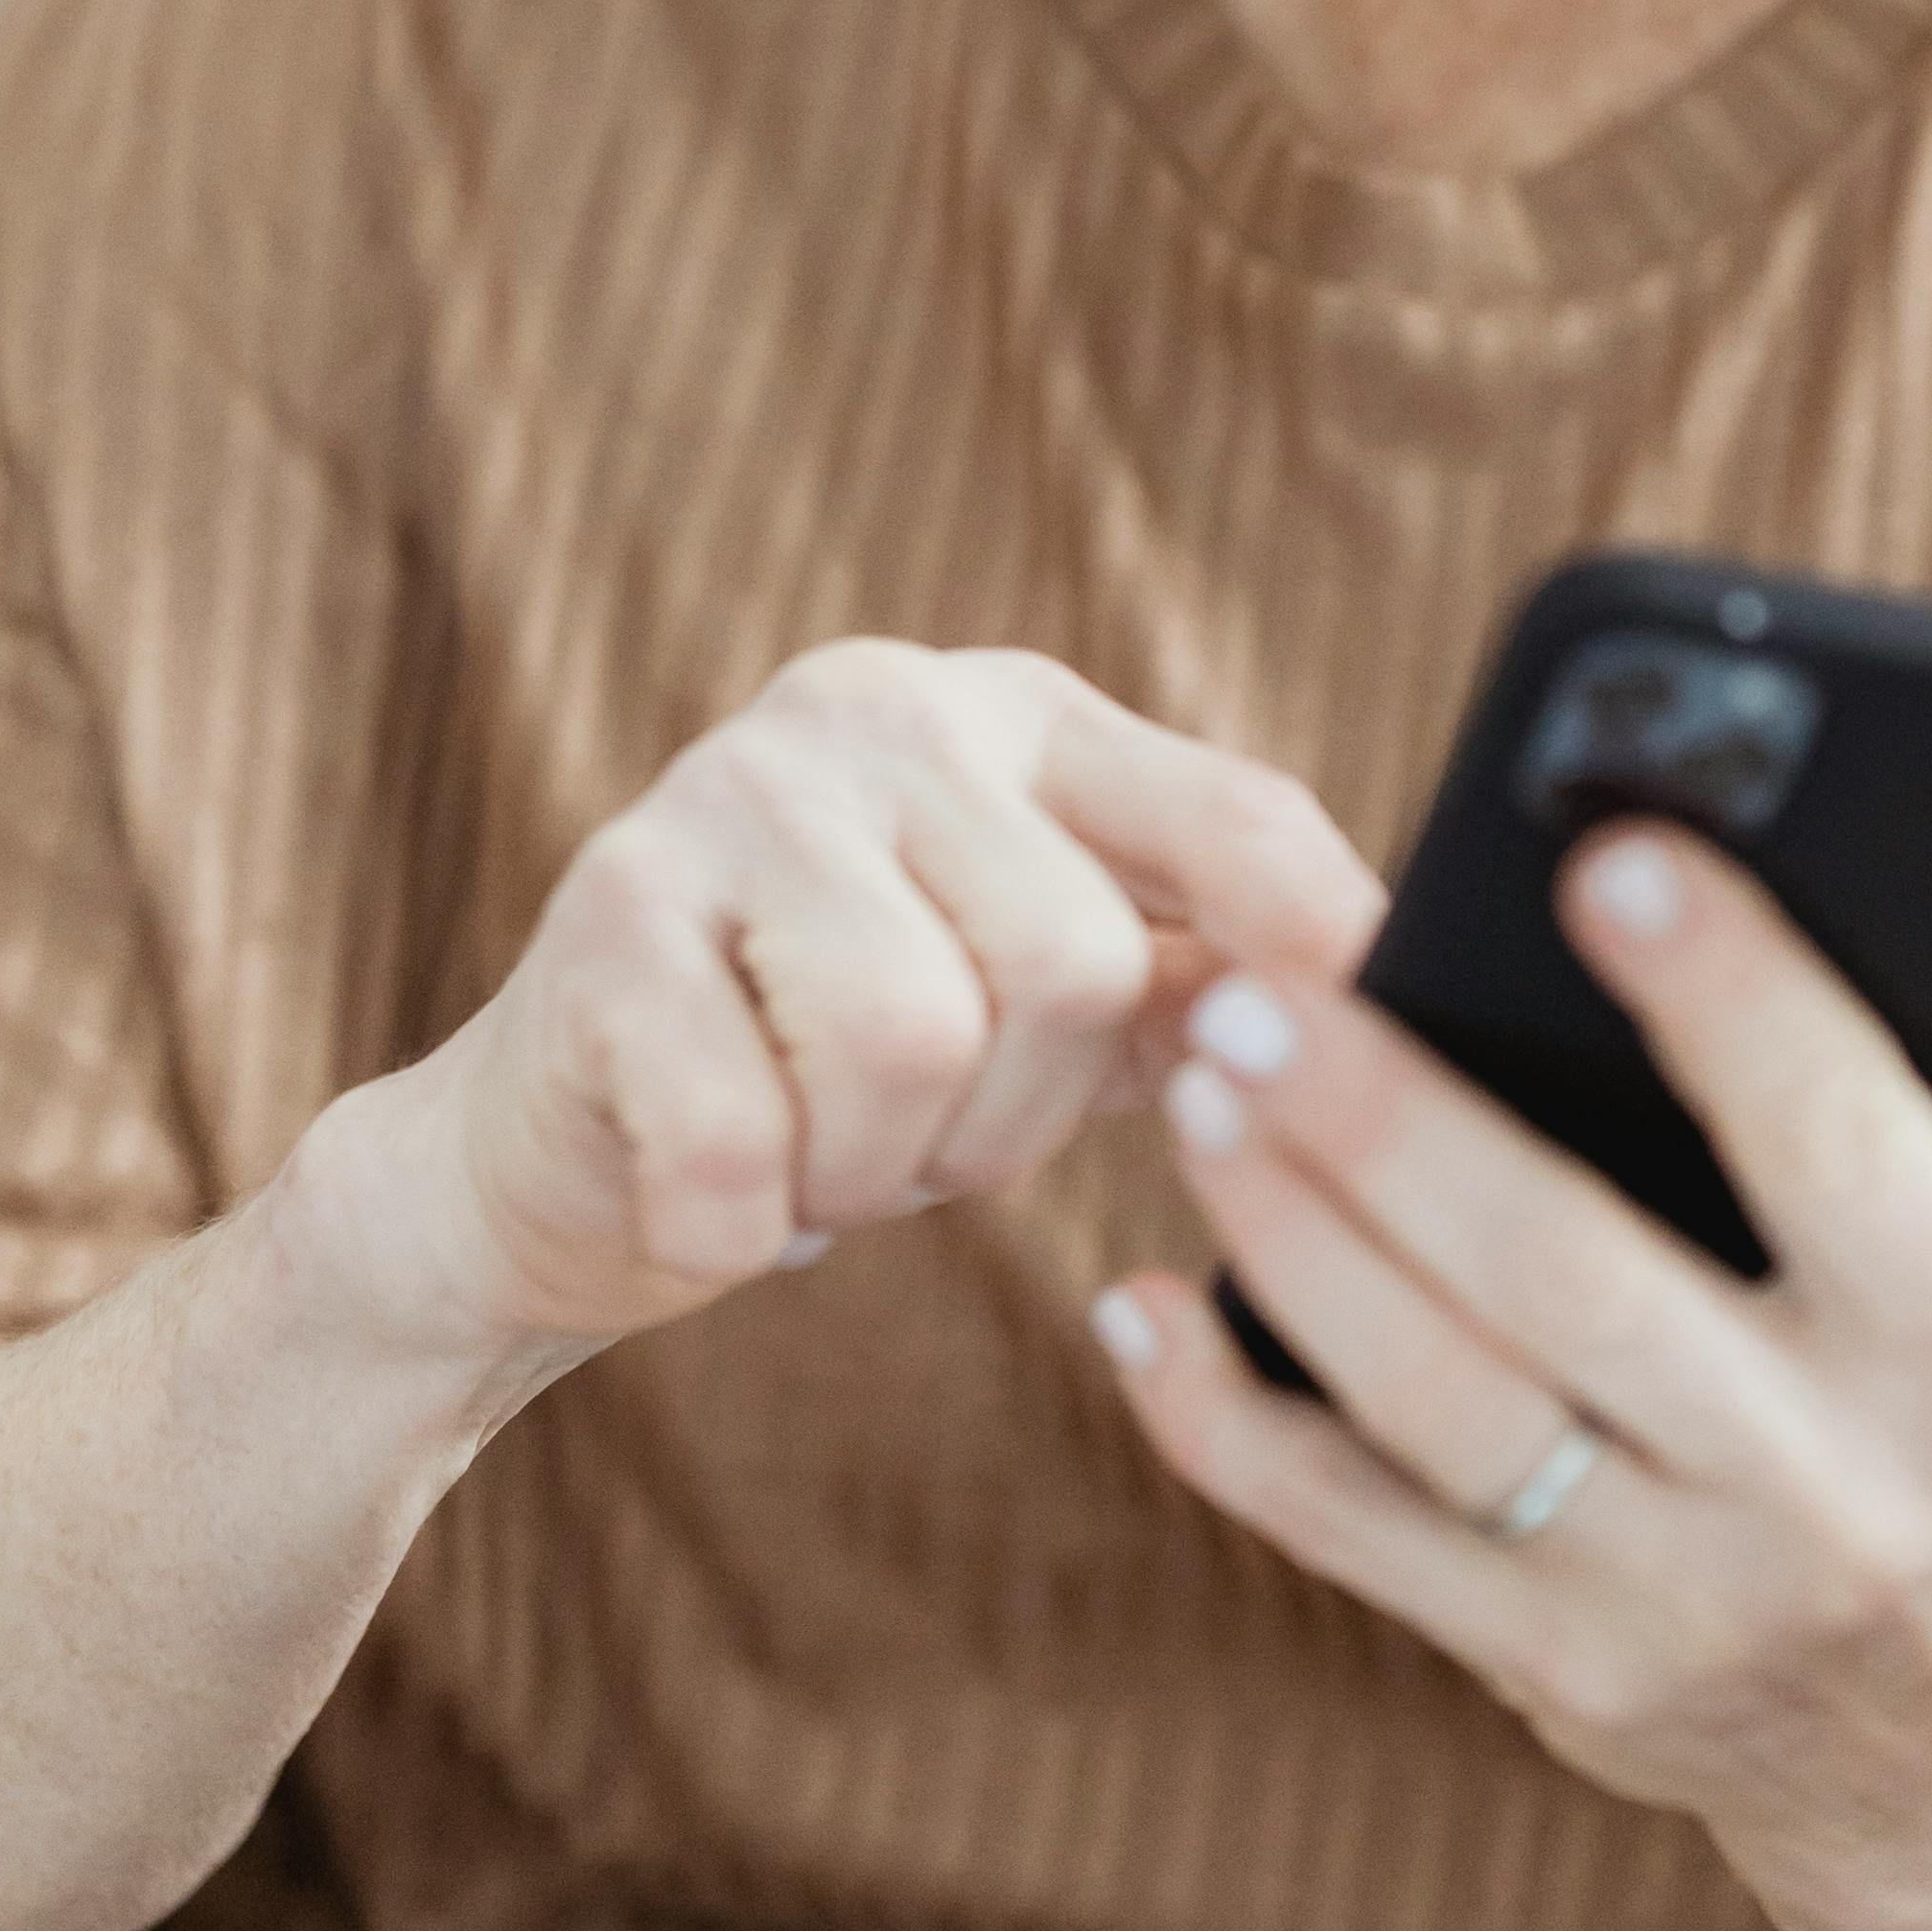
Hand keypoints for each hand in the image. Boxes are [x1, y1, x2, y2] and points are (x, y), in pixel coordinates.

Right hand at [364, 643, 1386, 1373]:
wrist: (543, 1154)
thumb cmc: (828, 1070)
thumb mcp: (1033, 996)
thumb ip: (1195, 969)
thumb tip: (1388, 998)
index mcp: (1012, 716)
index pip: (1231, 813)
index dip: (1318, 944)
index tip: (1363, 1056)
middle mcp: (878, 710)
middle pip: (1073, 961)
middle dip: (1012, 1119)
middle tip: (920, 1139)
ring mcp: (725, 795)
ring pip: (913, 1041)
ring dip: (876, 1166)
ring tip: (820, 1147)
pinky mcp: (601, 918)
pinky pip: (744, 1137)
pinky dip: (747, 1220)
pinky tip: (718, 1185)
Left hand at [1090, 832, 1931, 1930]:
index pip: (1839, 1144)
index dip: (1732, 1000)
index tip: (1607, 857)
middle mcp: (1825, 1497)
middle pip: (1572, 1279)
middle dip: (1399, 1122)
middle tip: (1261, 981)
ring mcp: (1670, 1607)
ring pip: (1437, 1404)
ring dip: (1293, 1238)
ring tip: (1198, 1077)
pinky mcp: (1545, 1684)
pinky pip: (1348, 1541)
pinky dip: (1223, 1425)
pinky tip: (1137, 1300)